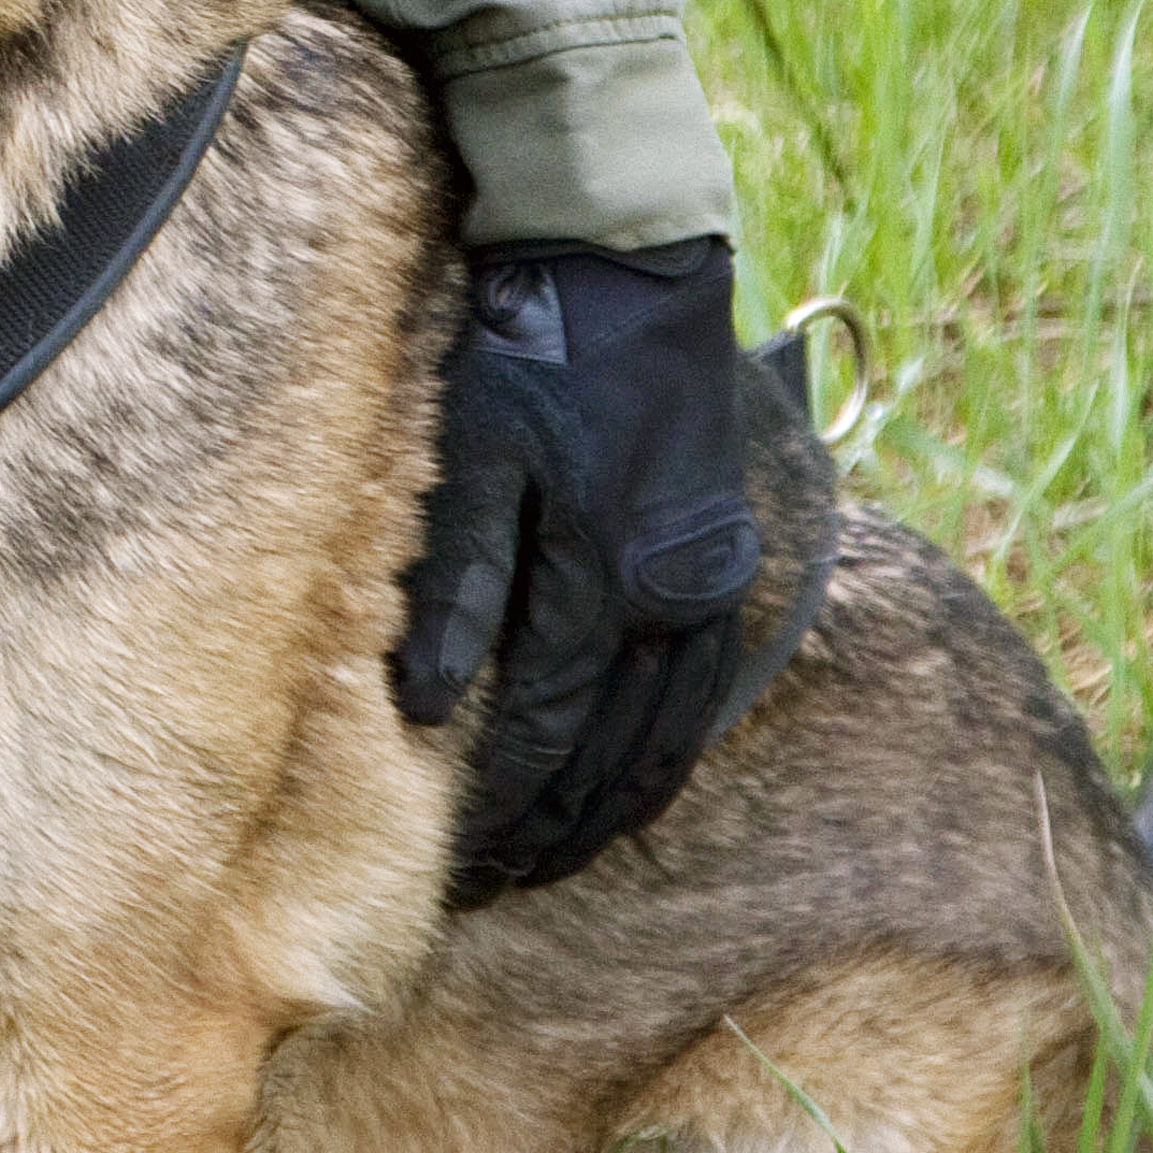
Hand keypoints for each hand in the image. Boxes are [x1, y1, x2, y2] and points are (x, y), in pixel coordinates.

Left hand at [391, 238, 763, 896]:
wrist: (628, 264)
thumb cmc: (528, 352)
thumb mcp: (473, 456)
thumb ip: (456, 585)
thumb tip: (420, 706)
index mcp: (606, 574)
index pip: (542, 729)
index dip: (500, 807)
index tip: (459, 868)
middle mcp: (677, 594)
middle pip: (612, 749)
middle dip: (555, 827)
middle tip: (498, 888)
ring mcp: (717, 577)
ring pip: (669, 730)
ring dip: (615, 804)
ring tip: (559, 858)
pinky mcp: (732, 555)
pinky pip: (703, 686)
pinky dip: (667, 744)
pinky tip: (636, 780)